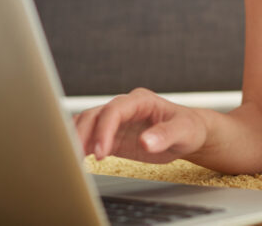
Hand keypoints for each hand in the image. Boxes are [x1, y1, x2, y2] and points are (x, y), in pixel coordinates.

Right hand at [73, 88, 207, 163]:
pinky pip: (90, 137)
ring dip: (76, 139)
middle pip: (95, 116)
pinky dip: (79, 146)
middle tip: (79, 158)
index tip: (100, 152)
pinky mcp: (112, 136)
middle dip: (83, 135)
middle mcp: (125, 108)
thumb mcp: (184, 131)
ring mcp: (117, 122)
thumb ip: (165, 135)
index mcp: (140, 101)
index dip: (104, 129)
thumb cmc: (188, 128)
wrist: (189, 134)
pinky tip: (75, 160)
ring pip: (87, 124)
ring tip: (71, 160)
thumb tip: (146, 142)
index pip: (115, 110)